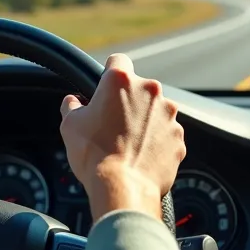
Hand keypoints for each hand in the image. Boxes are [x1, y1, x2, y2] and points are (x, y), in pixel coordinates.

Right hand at [59, 54, 185, 221]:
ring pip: (155, 111)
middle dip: (128, 102)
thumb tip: (72, 102)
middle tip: (113, 124)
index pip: (117, 61)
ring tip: (128, 144)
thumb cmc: (94, 155)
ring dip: (144, 122)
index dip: (110, 74)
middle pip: (139, 88)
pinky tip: (141, 156)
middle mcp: (150, 91)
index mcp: (121, 81)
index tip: (106, 87)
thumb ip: (72, 105)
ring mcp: (168, 115)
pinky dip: (157, 142)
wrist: (123, 188)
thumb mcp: (70, 125)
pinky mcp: (178, 137)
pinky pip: (166, 134)